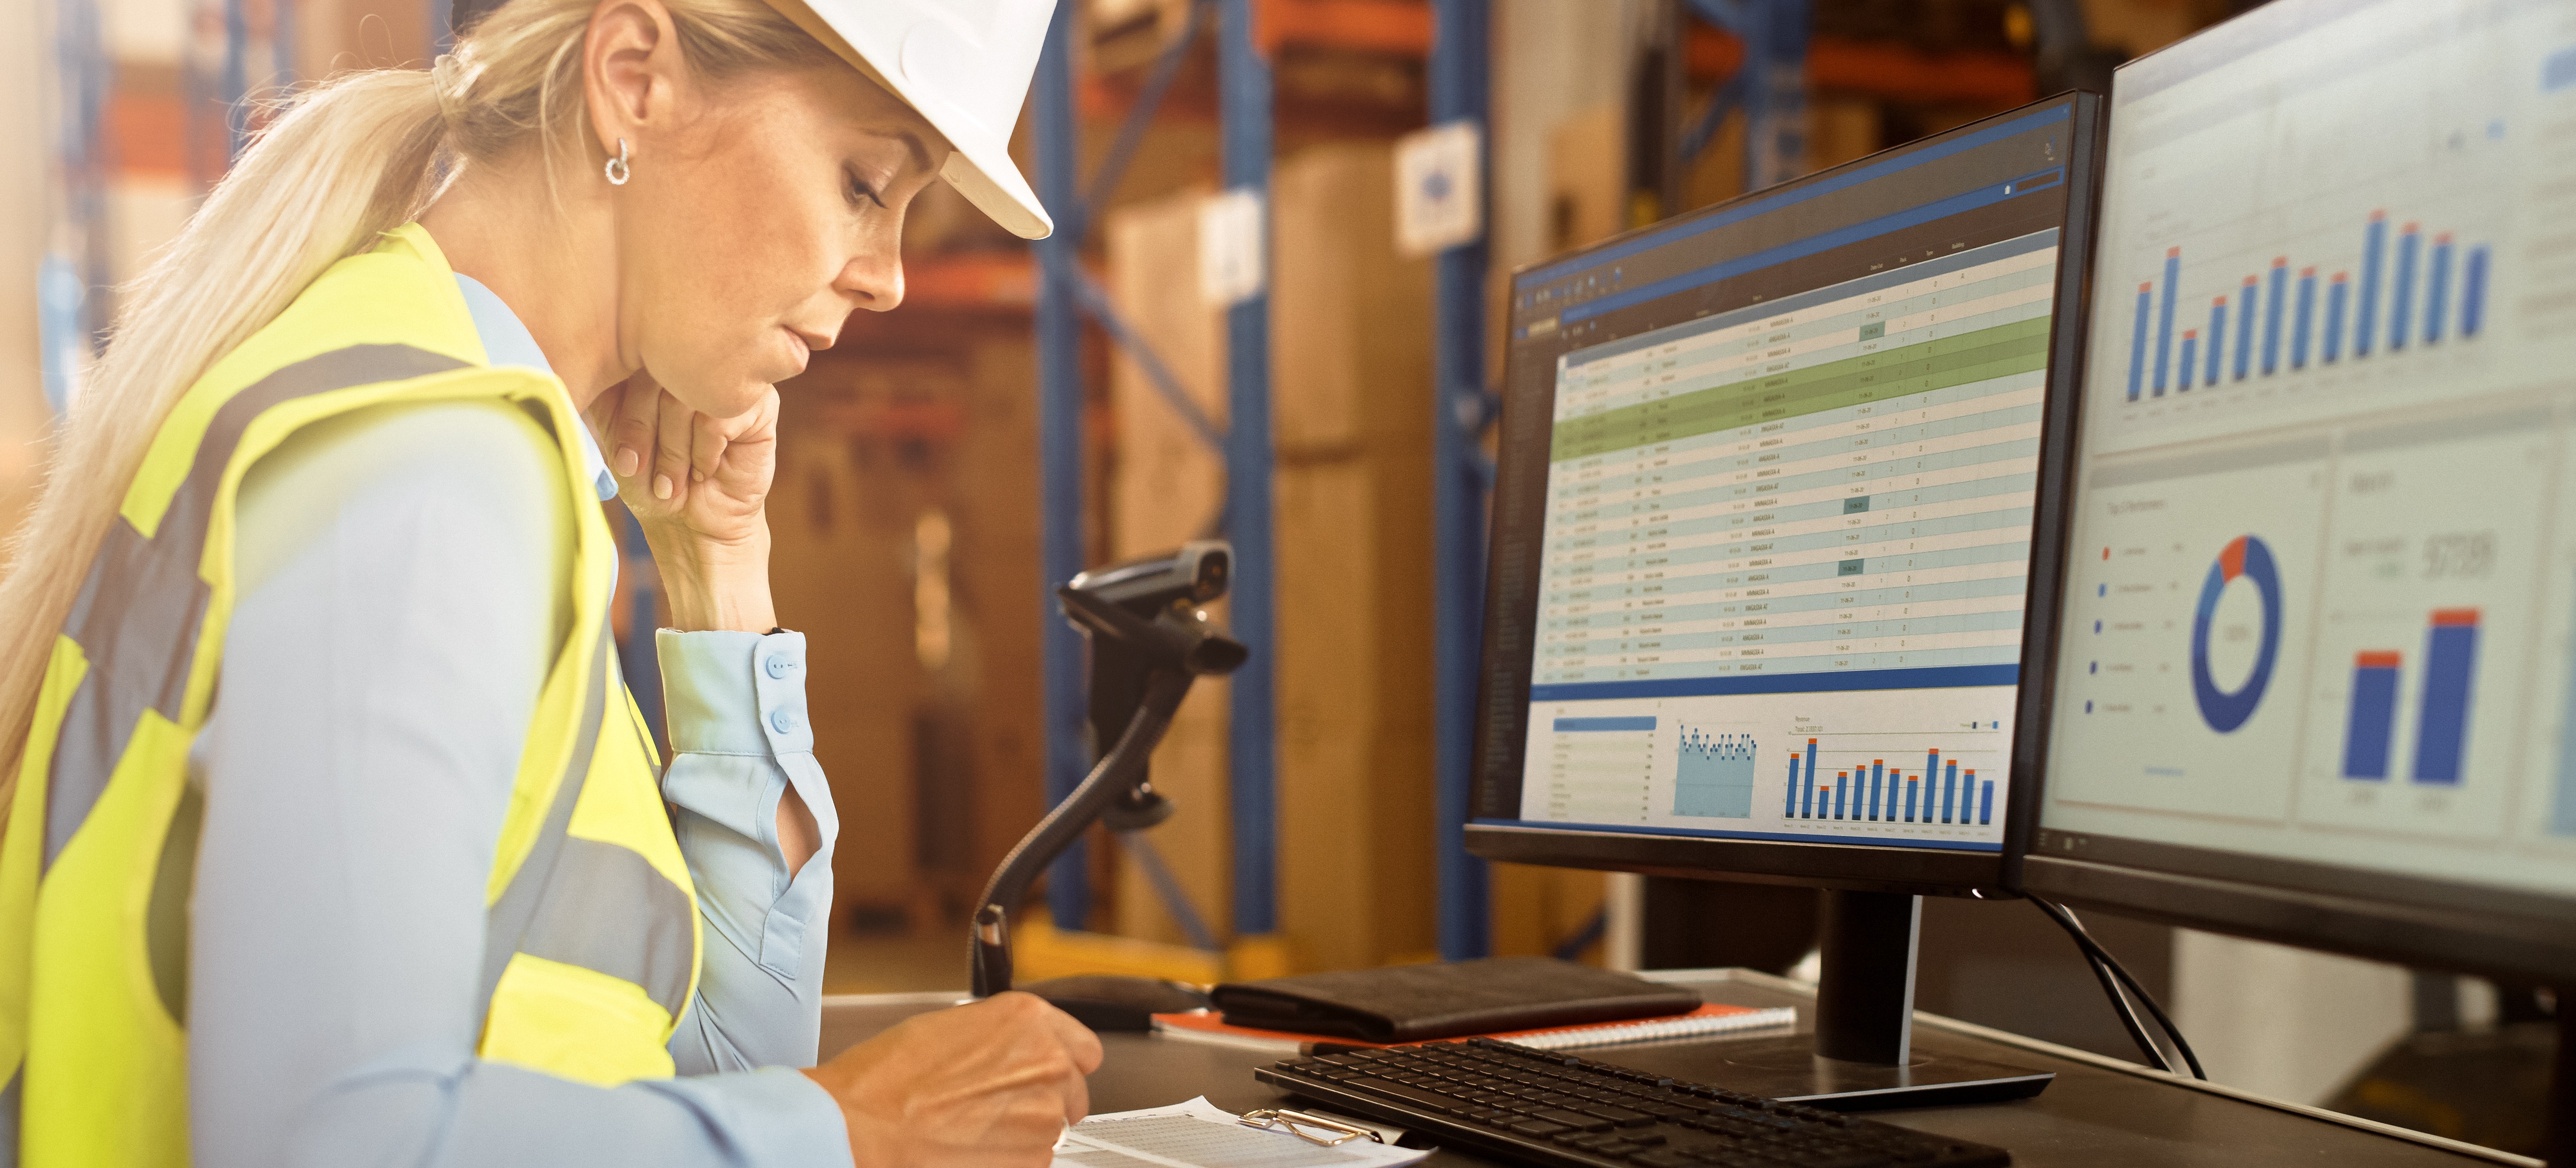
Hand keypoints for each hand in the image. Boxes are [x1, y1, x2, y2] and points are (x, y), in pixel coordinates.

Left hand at [589, 372, 778, 631]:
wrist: (692, 527)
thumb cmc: (650, 479)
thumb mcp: (613, 435)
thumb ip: (603, 395)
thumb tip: (586, 358)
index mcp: (653, 357)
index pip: (625, 355)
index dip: (618, 409)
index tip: (622, 458)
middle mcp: (691, 358)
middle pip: (654, 373)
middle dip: (641, 430)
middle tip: (642, 469)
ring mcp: (727, 378)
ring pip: (685, 396)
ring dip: (673, 449)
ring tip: (676, 478)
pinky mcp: (760, 403)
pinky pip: (719, 416)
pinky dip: (705, 452)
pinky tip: (706, 469)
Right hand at [802, 992, 1105, 1167]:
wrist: (861, 1127)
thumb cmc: (887, 1079)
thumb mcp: (950, 1027)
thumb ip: (1001, 1038)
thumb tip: (1012, 1052)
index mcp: (1029, 1021)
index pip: (1083, 1048)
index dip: (1062, 1065)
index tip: (1046, 1077)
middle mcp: (1048, 1064)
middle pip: (1072, 1092)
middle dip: (1041, 1101)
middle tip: (995, 1110)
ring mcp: (1045, 1116)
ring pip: (1053, 1130)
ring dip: (1022, 1134)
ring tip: (969, 1130)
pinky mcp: (1034, 1160)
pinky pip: (1034, 1161)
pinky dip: (1009, 1160)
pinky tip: (969, 1150)